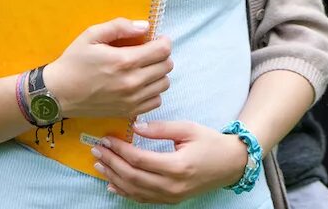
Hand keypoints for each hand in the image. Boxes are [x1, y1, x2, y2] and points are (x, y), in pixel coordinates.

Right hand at [45, 18, 172, 117]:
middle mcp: (132, 82)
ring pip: (164, 84)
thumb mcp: (91, 35)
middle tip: (149, 52)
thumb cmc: (74, 62)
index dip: (164, 41)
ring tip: (145, 68)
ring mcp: (131, 100)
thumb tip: (145, 26)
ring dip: (159, 73)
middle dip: (162, 55)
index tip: (157, 39)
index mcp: (125, 61)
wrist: (57, 94)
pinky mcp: (128, 112)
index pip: (163, 50)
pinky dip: (153, 91)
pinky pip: (155, 101)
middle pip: (167, 66)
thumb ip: (119, 27)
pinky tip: (141, 84)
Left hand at [94, 120, 248, 202]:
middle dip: (111, 162)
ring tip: (100, 164)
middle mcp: (172, 185)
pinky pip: (142, 199)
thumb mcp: (188, 129)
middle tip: (97, 150)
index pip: (139, 159)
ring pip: (134, 190)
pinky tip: (112, 183)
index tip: (106, 138)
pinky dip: (124, 191)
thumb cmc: (210, 142)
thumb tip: (136, 126)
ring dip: (113, 177)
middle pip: (132, 176)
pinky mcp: (170, 200)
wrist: (230, 164)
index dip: (119, 149)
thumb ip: (161, 129)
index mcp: (177, 166)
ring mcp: (170, 196)